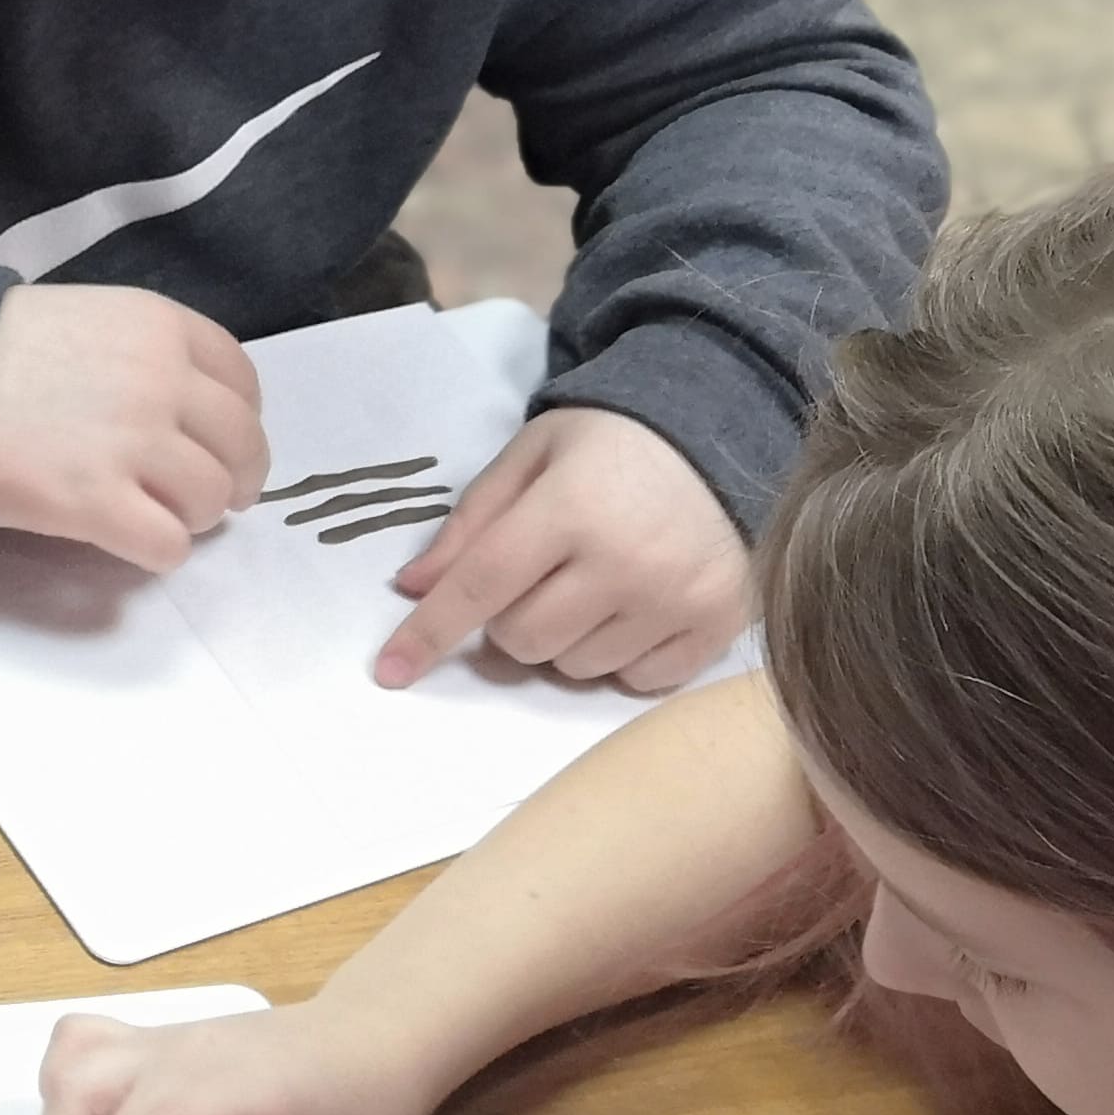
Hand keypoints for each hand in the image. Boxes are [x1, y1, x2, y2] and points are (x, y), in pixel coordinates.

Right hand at [0, 285, 268, 569]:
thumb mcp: (85, 318)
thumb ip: (143, 353)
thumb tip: (182, 411)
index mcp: (160, 328)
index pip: (243, 382)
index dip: (239, 422)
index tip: (220, 445)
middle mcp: (162, 382)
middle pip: (240, 445)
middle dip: (233, 478)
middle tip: (206, 499)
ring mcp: (134, 444)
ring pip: (210, 499)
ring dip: (191, 516)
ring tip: (154, 516)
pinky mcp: (98, 503)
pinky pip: (168, 546)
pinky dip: (159, 552)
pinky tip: (131, 541)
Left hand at [377, 406, 745, 691]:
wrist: (725, 434)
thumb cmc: (612, 445)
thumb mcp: (531, 457)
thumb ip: (470, 522)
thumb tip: (413, 589)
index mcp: (570, 507)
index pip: (481, 586)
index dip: (428, 633)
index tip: (389, 673)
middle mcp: (626, 560)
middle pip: (523, 641)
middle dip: (509, 620)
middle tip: (537, 578)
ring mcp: (677, 598)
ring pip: (576, 668)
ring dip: (565, 640)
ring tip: (593, 585)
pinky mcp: (719, 624)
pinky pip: (638, 681)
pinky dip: (621, 657)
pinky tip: (635, 607)